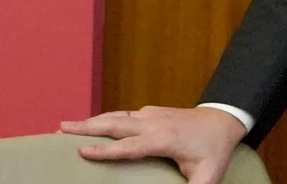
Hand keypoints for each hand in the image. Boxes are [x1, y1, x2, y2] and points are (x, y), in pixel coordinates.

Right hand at [60, 106, 245, 183]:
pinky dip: (104, 119)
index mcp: (164, 138)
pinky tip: (92, 125)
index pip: (130, 145)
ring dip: (92, 120)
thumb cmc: (215, 149)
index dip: (106, 151)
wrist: (225, 119)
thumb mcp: (209, 174)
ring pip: (117, 115)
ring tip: (66, 126)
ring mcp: (152, 115)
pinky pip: (123, 115)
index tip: (82, 152)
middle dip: (88, 126)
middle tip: (61, 128)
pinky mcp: (151, 113)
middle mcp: (154, 123)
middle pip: (116, 123)